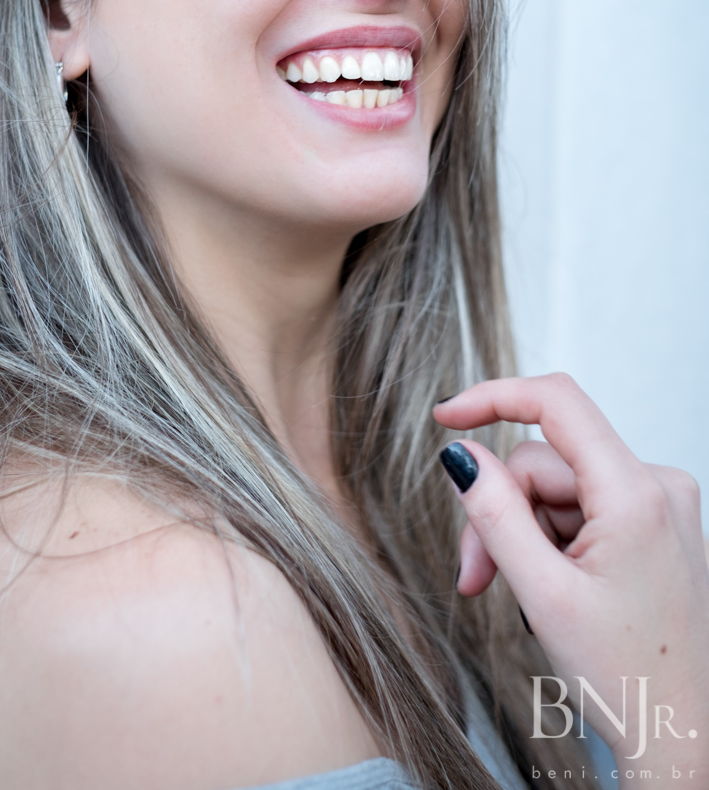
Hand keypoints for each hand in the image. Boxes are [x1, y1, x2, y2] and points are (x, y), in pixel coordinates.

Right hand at [434, 374, 708, 780]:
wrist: (685, 732)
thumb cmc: (629, 678)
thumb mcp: (543, 594)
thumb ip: (495, 514)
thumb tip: (460, 453)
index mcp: (636, 494)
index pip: (557, 402)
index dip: (493, 398)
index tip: (444, 417)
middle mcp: (657, 484)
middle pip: (545, 461)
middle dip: (500, 512)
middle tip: (476, 576)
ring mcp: (660, 502)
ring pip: (557, 487)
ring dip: (523, 534)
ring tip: (519, 594)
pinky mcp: (654, 520)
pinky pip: (581, 504)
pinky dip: (552, 539)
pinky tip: (554, 587)